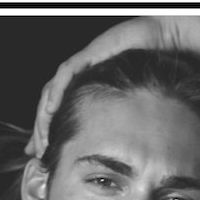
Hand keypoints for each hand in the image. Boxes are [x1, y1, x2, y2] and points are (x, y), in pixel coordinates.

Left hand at [25, 16, 182, 156]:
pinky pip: (65, 74)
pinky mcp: (89, 56)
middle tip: (37, 152)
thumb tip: (114, 155)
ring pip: (51, 92)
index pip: (57, 114)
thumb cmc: (150, 75)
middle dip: (40, 130)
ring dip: (43, 117)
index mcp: (84, 92)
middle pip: (48, 105)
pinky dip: (55, 92)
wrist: (161, 44)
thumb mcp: (128, 110)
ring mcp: (82, 67)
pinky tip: (51, 109)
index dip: (47, 134)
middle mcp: (79, 80)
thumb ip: (116, 126)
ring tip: (42, 138)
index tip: (42, 155)